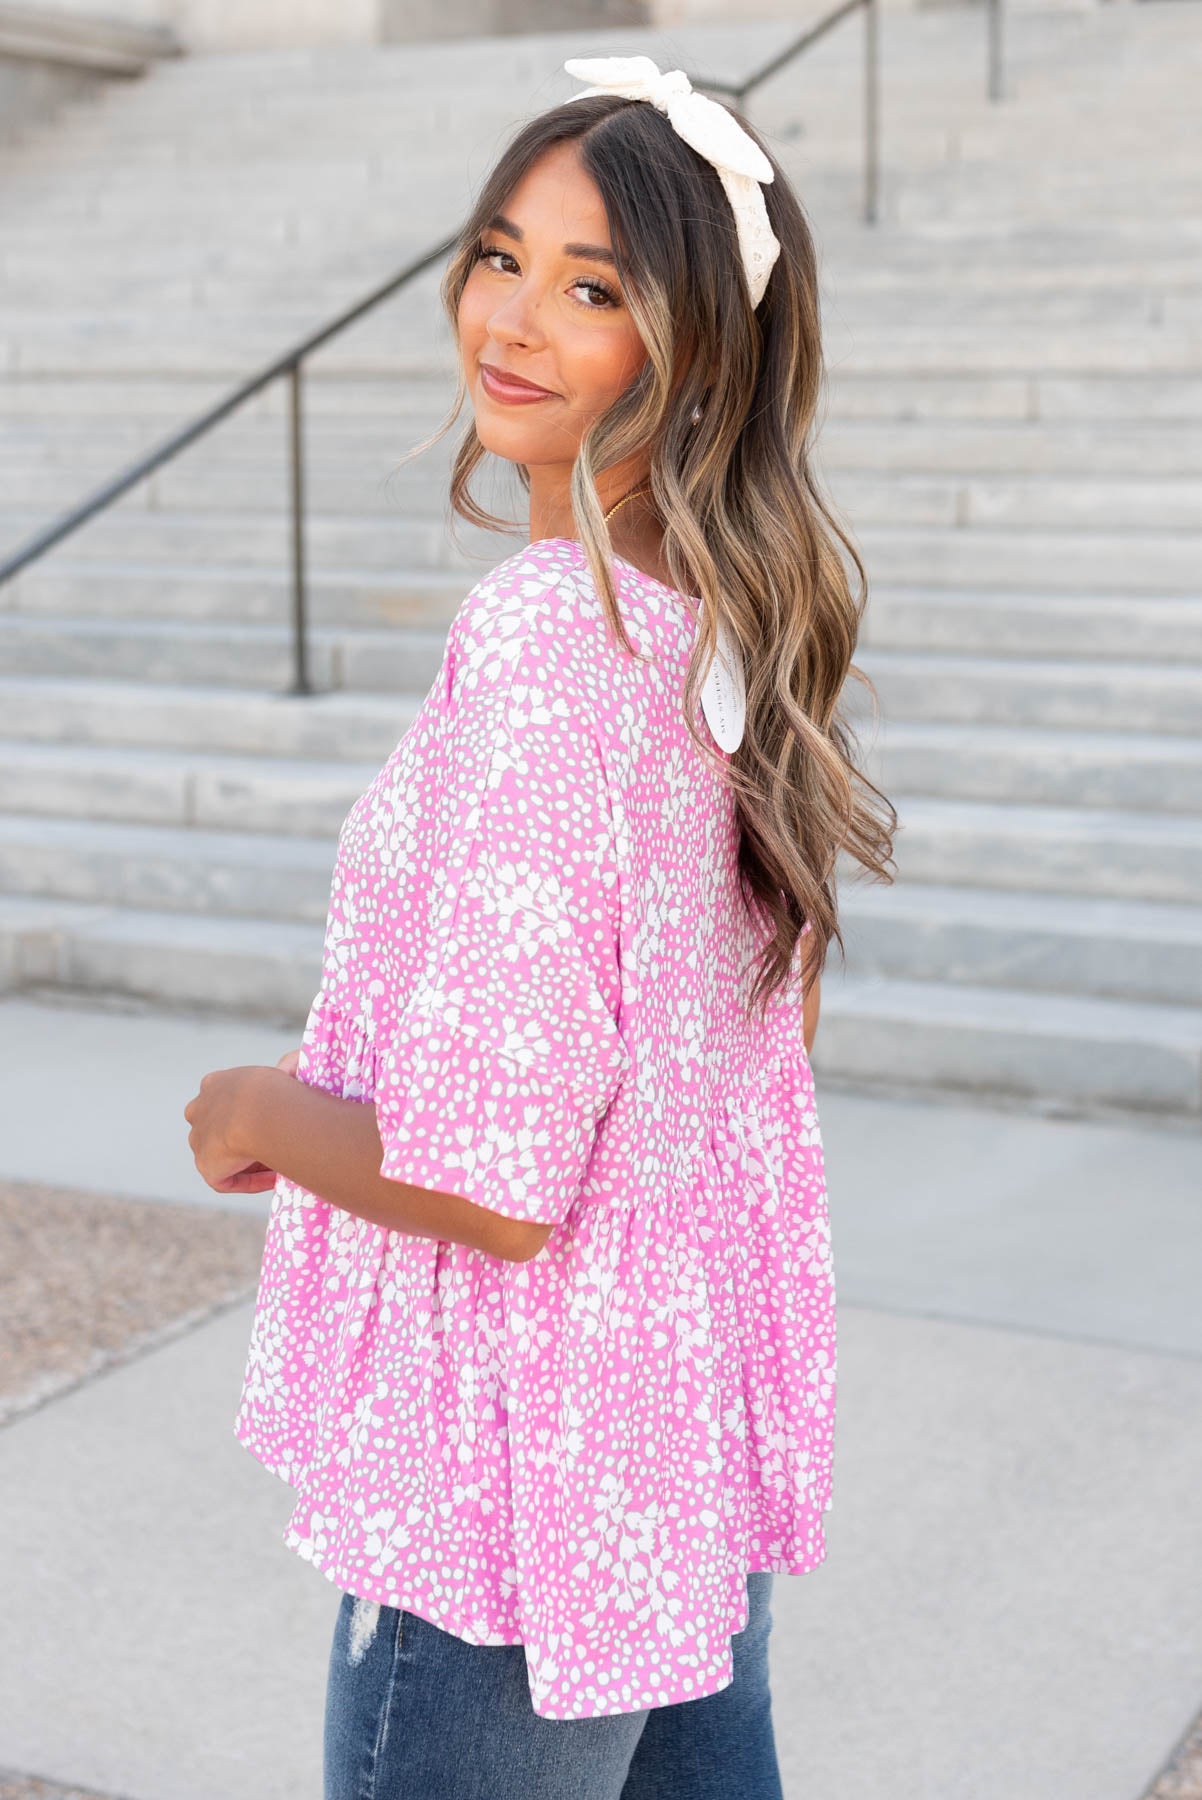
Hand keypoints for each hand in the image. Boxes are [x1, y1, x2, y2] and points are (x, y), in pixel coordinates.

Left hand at [184, 1063, 280, 1194]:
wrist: (258, 1111)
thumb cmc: (278, 1088)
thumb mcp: (288, 1066)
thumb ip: (291, 1067)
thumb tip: (294, 1071)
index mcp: (214, 1084)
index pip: (229, 1101)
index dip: (254, 1114)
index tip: (277, 1123)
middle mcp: (199, 1110)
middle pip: (221, 1128)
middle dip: (245, 1137)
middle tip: (276, 1144)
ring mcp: (199, 1139)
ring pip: (224, 1154)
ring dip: (248, 1160)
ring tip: (280, 1163)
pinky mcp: (206, 1165)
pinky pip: (227, 1179)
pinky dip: (251, 1181)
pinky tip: (275, 1179)